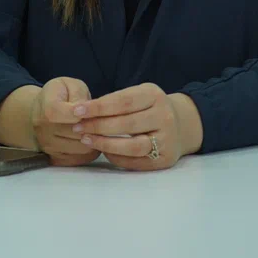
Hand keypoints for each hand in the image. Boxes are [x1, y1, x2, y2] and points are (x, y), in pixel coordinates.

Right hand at [28, 77, 98, 166]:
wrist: (41, 111)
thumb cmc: (60, 95)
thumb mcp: (69, 84)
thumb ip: (79, 94)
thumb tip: (87, 110)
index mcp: (46, 109)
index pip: (61, 114)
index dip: (79, 112)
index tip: (88, 109)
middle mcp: (44, 132)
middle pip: (76, 134)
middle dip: (92, 126)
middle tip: (98, 119)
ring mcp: (50, 148)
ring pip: (82, 149)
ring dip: (93, 139)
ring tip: (95, 128)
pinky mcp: (57, 159)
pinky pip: (81, 159)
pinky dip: (89, 150)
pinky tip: (89, 138)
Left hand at [74, 83, 201, 170]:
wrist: (181, 125)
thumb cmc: (149, 108)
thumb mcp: (139, 96)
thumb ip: (116, 102)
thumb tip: (83, 111)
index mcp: (155, 96)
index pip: (123, 101)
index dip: (98, 107)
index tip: (77, 111)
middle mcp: (164, 116)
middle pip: (126, 123)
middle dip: (97, 126)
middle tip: (77, 127)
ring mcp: (167, 139)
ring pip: (132, 146)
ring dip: (105, 144)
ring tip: (86, 140)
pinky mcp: (165, 159)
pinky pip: (136, 161)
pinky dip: (116, 157)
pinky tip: (103, 151)